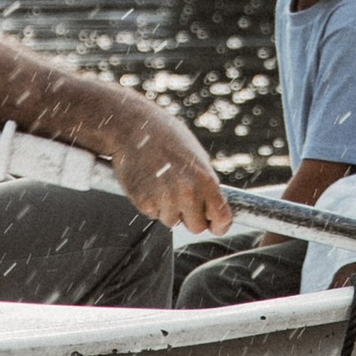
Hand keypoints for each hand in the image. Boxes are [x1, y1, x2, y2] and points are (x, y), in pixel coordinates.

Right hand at [97, 94, 230, 236]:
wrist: (133, 128)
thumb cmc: (167, 138)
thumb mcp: (196, 157)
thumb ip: (206, 185)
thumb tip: (213, 209)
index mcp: (205, 180)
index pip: (222, 218)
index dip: (220, 225)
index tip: (215, 225)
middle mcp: (187, 192)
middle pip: (197, 227)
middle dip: (192, 218)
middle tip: (184, 201)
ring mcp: (165, 199)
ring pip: (172, 221)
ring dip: (169, 209)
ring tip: (161, 183)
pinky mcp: (144, 202)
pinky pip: (153, 214)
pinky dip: (151, 204)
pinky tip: (148, 183)